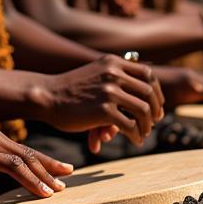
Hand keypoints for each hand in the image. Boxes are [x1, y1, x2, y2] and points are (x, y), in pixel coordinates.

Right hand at [0, 123, 72, 196]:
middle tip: (69, 174)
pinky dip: (31, 180)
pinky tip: (42, 192)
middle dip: (50, 165)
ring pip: (24, 159)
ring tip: (59, 189)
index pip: (18, 148)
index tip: (57, 168)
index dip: (40, 160)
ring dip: (44, 176)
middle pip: (27, 151)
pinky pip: (13, 167)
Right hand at [34, 55, 164, 148]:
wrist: (46, 96)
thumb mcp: (95, 73)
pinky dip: (136, 135)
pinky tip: (135, 140)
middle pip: (149, 92)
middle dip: (155, 109)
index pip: (147, 74)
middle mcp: (114, 73)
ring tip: (144, 133)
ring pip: (143, 110)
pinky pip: (131, 126)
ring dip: (147, 125)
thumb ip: (115, 77)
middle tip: (156, 121)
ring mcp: (109, 91)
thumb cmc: (69, 89)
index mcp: (113, 63)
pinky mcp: (104, 111)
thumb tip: (141, 93)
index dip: (156, 91)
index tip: (156, 104)